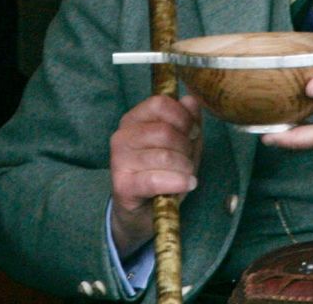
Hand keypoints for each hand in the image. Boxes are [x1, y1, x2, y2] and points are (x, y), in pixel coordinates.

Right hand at [109, 94, 202, 258]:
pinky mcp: (122, 184)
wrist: (142, 213)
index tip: (193, 132)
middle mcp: (122, 136)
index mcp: (133, 120)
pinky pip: (156, 179)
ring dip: (184, 168)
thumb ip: (187, 121)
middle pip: (164, 131)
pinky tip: (186, 185)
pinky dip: (178, 182)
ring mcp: (119, 160)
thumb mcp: (181, 145)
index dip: (182, 116)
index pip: (159, 103)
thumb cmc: (162, 174)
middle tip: (188, 161)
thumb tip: (191, 100)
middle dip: (186, 147)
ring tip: (186, 175)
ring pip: (164, 155)